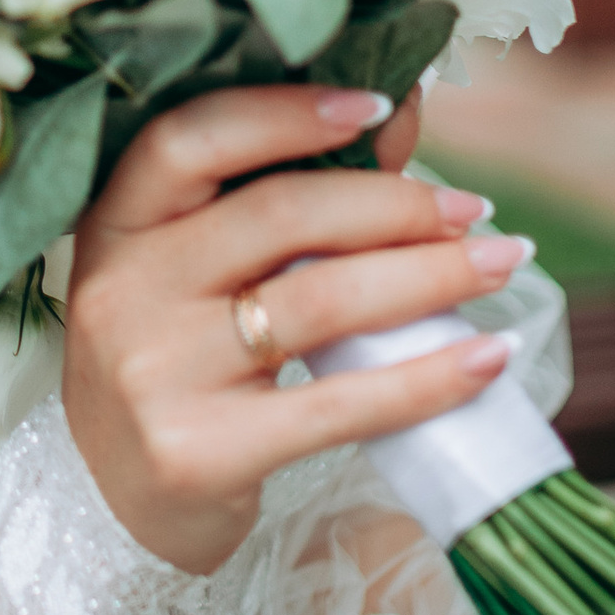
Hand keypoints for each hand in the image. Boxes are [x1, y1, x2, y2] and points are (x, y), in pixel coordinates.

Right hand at [61, 86, 524, 571]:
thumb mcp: (196, 274)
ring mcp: (156, 373)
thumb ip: (284, 195)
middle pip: (279, 216)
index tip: (379, 106)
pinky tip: (487, 359)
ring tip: (500, 264)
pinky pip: (339, 402)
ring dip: (432, 277)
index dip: (285, 113)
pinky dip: (428, 377)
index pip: (190, 139)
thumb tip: (400, 116)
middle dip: (397, 205)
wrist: (114, 508)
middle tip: (474, 214)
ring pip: (320, 301)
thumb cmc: (175, 367)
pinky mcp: (200, 451)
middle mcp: (123, 289)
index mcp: (116, 225)